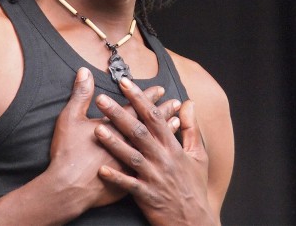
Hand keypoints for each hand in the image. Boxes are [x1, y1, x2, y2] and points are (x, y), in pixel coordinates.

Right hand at [45, 68, 175, 213]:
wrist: (67, 191)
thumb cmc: (67, 154)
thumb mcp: (70, 119)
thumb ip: (80, 94)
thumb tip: (84, 71)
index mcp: (115, 127)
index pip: (136, 107)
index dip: (148, 97)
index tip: (161, 89)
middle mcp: (127, 143)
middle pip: (150, 124)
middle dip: (164, 112)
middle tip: (176, 102)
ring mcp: (130, 163)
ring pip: (154, 144)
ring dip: (166, 132)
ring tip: (178, 122)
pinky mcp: (130, 180)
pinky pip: (151, 165)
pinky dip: (159, 155)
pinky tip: (166, 152)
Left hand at [94, 77, 214, 225]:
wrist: (195, 221)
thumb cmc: (194, 186)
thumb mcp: (199, 155)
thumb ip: (191, 127)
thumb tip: (188, 103)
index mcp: (174, 146)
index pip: (155, 117)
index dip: (140, 99)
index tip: (125, 84)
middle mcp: (163, 159)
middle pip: (139, 131)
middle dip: (120, 113)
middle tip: (102, 99)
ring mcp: (155, 178)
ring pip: (132, 156)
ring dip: (114, 142)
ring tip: (97, 128)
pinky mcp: (147, 197)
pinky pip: (129, 185)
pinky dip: (116, 177)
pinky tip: (102, 169)